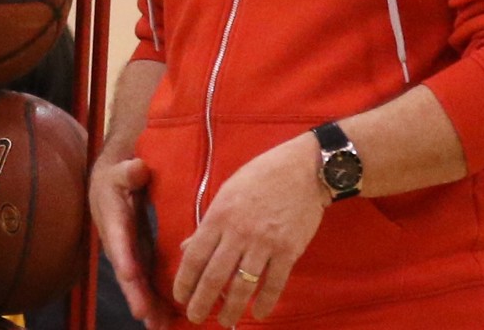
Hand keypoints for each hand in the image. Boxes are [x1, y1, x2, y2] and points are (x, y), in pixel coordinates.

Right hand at [90, 153, 169, 329]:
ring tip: (160, 326)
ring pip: (136, 284)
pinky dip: (155, 301)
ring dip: (147, 305)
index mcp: (113, 220)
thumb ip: (129, 170)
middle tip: (146, 314)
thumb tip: (137, 169)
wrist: (109, 185)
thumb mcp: (122, 169)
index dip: (124, 258)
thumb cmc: (118, 176)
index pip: (118, 240)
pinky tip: (167, 320)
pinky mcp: (138, 259)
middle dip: (136, 294)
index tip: (131, 275)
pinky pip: (146, 283)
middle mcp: (118, 243)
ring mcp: (127, 254)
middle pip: (126, 271)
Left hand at [173, 135, 325, 326]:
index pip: (194, 256)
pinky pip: (274, 284)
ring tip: (225, 322)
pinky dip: (265, 302)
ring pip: (242, 286)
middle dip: (201, 302)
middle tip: (195, 318)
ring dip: (231, 309)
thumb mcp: (226, 192)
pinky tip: (258, 314)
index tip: (180, 296)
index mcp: (219, 216)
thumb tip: (186, 248)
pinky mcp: (288, 251)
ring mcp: (264, 243)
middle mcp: (238, 233)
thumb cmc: (261, 176)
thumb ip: (208, 223)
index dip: (184, 281)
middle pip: (214, 277)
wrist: (304, 169)